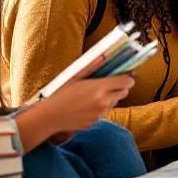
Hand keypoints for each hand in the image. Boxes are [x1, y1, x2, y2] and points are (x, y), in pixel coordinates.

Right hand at [15, 56, 134, 152]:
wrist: (49, 117)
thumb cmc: (60, 95)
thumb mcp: (76, 77)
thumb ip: (92, 67)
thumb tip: (104, 56)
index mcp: (100, 88)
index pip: (127, 82)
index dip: (128, 78)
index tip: (125, 75)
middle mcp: (103, 101)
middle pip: (124, 93)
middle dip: (120, 88)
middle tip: (109, 84)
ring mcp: (100, 113)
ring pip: (114, 103)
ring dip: (110, 98)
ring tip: (93, 96)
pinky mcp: (96, 122)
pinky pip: (104, 113)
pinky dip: (100, 108)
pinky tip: (87, 106)